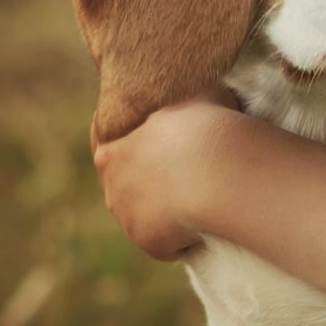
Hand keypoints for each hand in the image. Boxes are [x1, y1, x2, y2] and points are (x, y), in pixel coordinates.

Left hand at [93, 93, 242, 260]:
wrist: (216, 171)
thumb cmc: (206, 125)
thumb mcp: (193, 91)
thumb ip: (182, 91)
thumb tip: (192, 81)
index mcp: (111, 148)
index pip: (109, 147)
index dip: (134, 145)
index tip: (158, 146)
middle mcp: (111, 184)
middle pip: (126, 186)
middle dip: (149, 184)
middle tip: (183, 179)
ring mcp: (126, 216)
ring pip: (146, 217)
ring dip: (168, 214)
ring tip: (201, 205)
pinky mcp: (146, 242)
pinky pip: (166, 244)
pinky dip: (184, 239)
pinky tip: (206, 227)